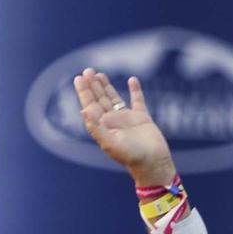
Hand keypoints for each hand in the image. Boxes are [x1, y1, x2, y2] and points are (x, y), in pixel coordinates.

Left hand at [73, 69, 173, 185]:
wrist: (153, 163)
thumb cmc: (131, 156)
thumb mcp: (110, 143)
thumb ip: (96, 127)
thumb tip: (83, 110)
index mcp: (102, 127)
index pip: (90, 105)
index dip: (84, 92)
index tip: (79, 78)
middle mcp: (112, 122)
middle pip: (99, 99)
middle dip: (92, 86)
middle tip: (87, 70)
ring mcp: (127, 119)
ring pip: (114, 98)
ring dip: (106, 86)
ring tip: (98, 73)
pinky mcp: (142, 118)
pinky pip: (138, 101)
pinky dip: (135, 90)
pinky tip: (132, 80)